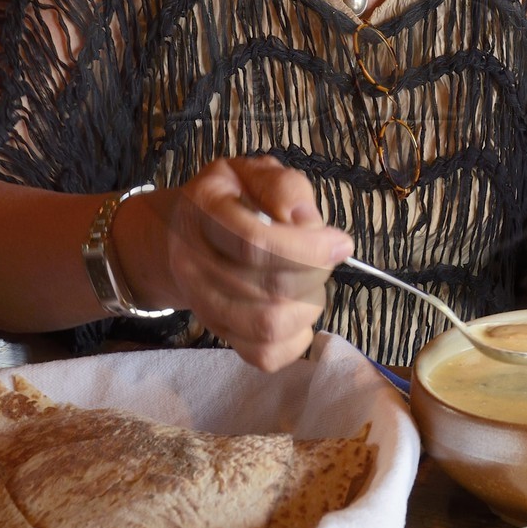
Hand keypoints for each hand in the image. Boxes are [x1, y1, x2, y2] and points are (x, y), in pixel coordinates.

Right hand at [121, 157, 352, 371]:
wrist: (186, 234)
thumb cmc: (231, 199)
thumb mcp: (253, 172)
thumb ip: (282, 186)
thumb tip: (306, 222)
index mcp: (203, 212)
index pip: (255, 243)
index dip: (308, 248)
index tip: (340, 242)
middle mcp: (193, 262)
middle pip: (269, 289)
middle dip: (316, 273)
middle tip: (326, 255)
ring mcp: (202, 303)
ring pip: (269, 326)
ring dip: (309, 304)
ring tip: (311, 280)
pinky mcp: (219, 333)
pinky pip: (264, 356)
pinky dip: (296, 338)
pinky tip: (299, 310)